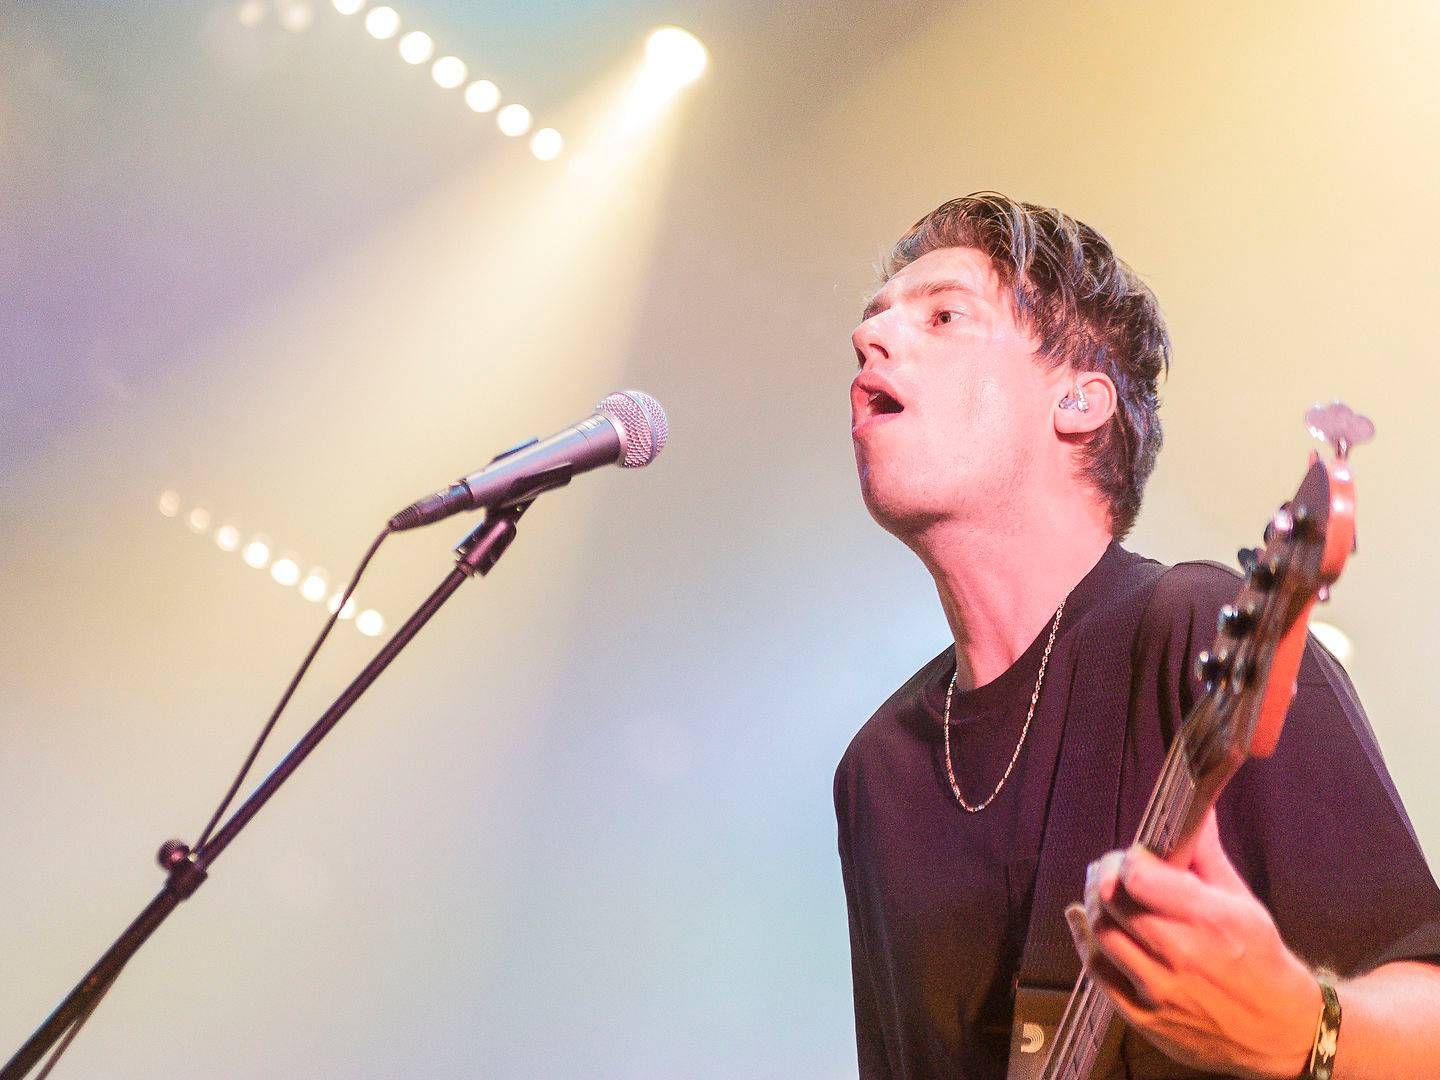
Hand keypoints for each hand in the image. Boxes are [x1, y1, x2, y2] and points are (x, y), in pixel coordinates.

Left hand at [1065, 808, 1320, 1079]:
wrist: (1280, 1032)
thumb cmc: (1261, 959)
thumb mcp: (1243, 902)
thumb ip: (1206, 854)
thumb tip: (1194, 806)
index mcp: (1211, 920)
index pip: (1139, 878)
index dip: (1128, 859)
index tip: (1135, 855)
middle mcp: (1182, 956)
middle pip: (1113, 902)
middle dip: (1107, 874)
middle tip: (1113, 868)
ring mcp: (1160, 990)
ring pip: (1101, 934)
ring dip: (1095, 907)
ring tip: (1106, 895)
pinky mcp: (1144, 1017)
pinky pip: (1098, 973)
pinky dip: (1087, 942)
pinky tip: (1088, 922)